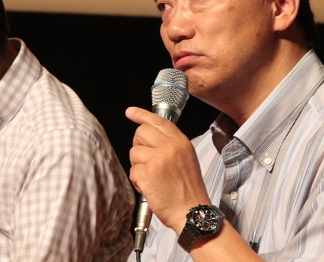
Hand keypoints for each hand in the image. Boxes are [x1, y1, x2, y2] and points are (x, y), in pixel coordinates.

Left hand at [127, 106, 211, 234]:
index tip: (131, 112)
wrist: (192, 211)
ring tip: (153, 177)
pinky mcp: (147, 173)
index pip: (158, 121)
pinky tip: (150, 187)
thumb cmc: (188, 189)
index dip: (141, 115)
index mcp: (181, 142)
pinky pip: (132, 170)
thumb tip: (150, 136)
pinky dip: (137, 181)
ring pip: (134, 152)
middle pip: (141, 132)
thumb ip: (171, 145)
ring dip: (139, 166)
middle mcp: (170, 147)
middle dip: (139, 145)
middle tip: (147, 160)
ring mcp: (158, 159)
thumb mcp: (187, 159)